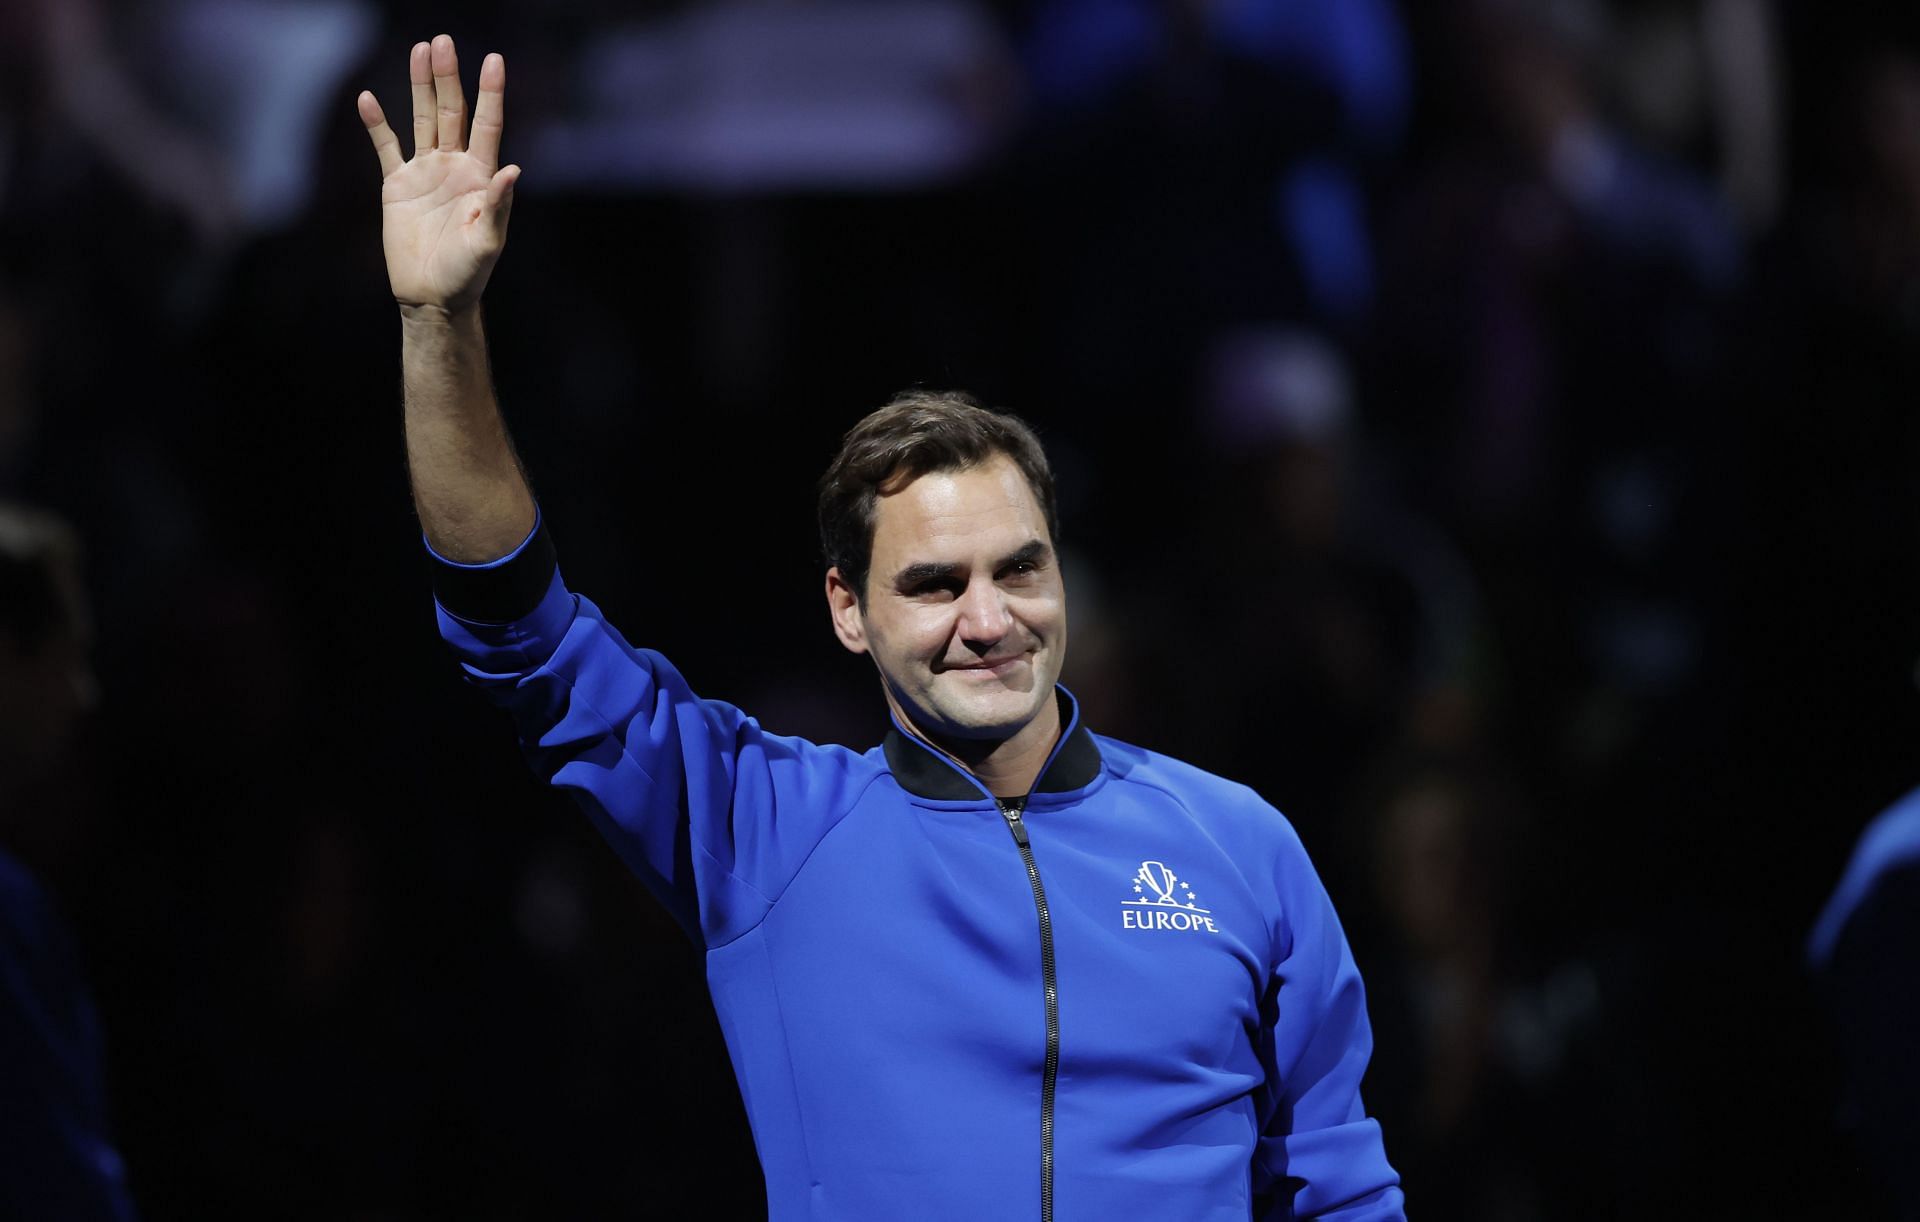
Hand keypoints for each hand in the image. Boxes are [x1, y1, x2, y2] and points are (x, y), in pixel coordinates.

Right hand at [358, 35, 519, 313]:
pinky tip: (369, 99)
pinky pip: (386, 147)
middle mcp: (454, 166)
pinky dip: (377, 124)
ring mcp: (425, 172)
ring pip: (423, 119)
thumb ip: (498, 205)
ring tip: (420, 50)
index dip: (491, 93)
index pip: (487, 125)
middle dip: (448, 77)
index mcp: (480, 175)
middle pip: (452, 112)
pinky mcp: (397, 185)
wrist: (432, 296)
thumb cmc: (468, 273)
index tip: (494, 59)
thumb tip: (513, 169)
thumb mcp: (487, 242)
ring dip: (420, 86)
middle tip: (443, 41)